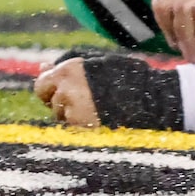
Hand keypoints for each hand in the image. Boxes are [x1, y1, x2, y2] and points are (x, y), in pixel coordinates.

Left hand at [34, 52, 184, 129]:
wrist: (153, 99)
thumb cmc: (126, 77)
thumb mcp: (93, 63)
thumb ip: (65, 66)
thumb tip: (43, 66)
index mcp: (68, 71)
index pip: (41, 85)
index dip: (48, 90)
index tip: (59, 94)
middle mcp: (67, 91)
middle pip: (51, 104)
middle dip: (61, 104)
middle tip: (82, 104)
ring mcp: (76, 112)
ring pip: (64, 120)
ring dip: (73, 117)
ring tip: (97, 111)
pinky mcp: (88, 131)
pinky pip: (77, 132)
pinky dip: (84, 129)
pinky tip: (101, 121)